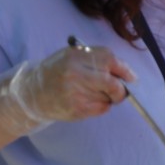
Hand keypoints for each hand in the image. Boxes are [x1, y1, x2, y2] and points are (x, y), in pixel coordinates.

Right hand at [0, 44, 135, 136]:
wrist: (32, 93)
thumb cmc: (58, 72)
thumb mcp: (73, 56)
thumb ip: (97, 58)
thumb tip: (127, 73)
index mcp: (76, 56)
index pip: (110, 60)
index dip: (125, 70)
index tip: (131, 77)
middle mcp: (75, 73)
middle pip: (112, 83)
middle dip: (121, 89)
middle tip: (120, 90)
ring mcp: (74, 93)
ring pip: (108, 97)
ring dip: (108, 97)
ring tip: (93, 93)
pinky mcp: (75, 109)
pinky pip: (102, 109)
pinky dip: (102, 106)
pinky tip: (89, 101)